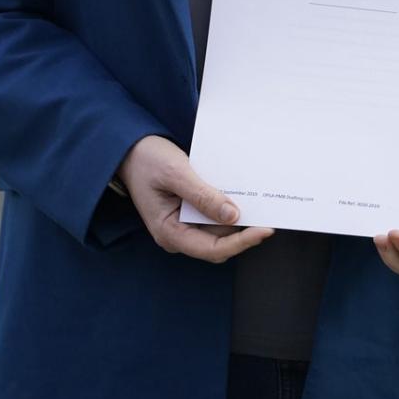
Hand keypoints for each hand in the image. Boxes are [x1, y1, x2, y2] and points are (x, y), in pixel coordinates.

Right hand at [117, 135, 274, 262]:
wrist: (130, 149)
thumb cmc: (146, 160)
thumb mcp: (175, 173)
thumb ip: (202, 195)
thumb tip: (232, 216)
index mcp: (169, 232)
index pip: (212, 250)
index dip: (241, 243)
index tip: (264, 230)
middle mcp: (177, 234)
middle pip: (219, 244)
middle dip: (244, 233)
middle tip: (269, 215)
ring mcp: (183, 224)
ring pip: (218, 231)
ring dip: (238, 220)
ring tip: (259, 204)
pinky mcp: (188, 213)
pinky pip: (213, 217)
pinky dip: (228, 209)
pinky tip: (242, 196)